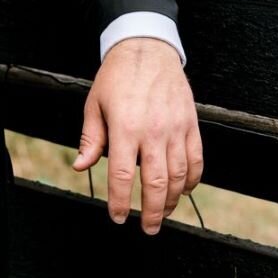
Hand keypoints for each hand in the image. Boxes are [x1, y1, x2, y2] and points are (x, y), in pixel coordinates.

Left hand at [72, 37, 202, 233]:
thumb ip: (91, 139)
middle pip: (155, 183)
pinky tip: (183, 190)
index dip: (119, 202)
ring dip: (171, 201)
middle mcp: (153, 131)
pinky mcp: (191, 125)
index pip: (121, 176)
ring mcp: (176, 129)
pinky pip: (196, 160)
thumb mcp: (95, 105)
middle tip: (147, 228)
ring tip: (162, 213)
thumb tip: (81, 166)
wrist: (147, 49)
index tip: (118, 217)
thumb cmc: (117, 77)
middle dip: (151, 212)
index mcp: (125, 128)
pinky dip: (192, 180)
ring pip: (179, 176)